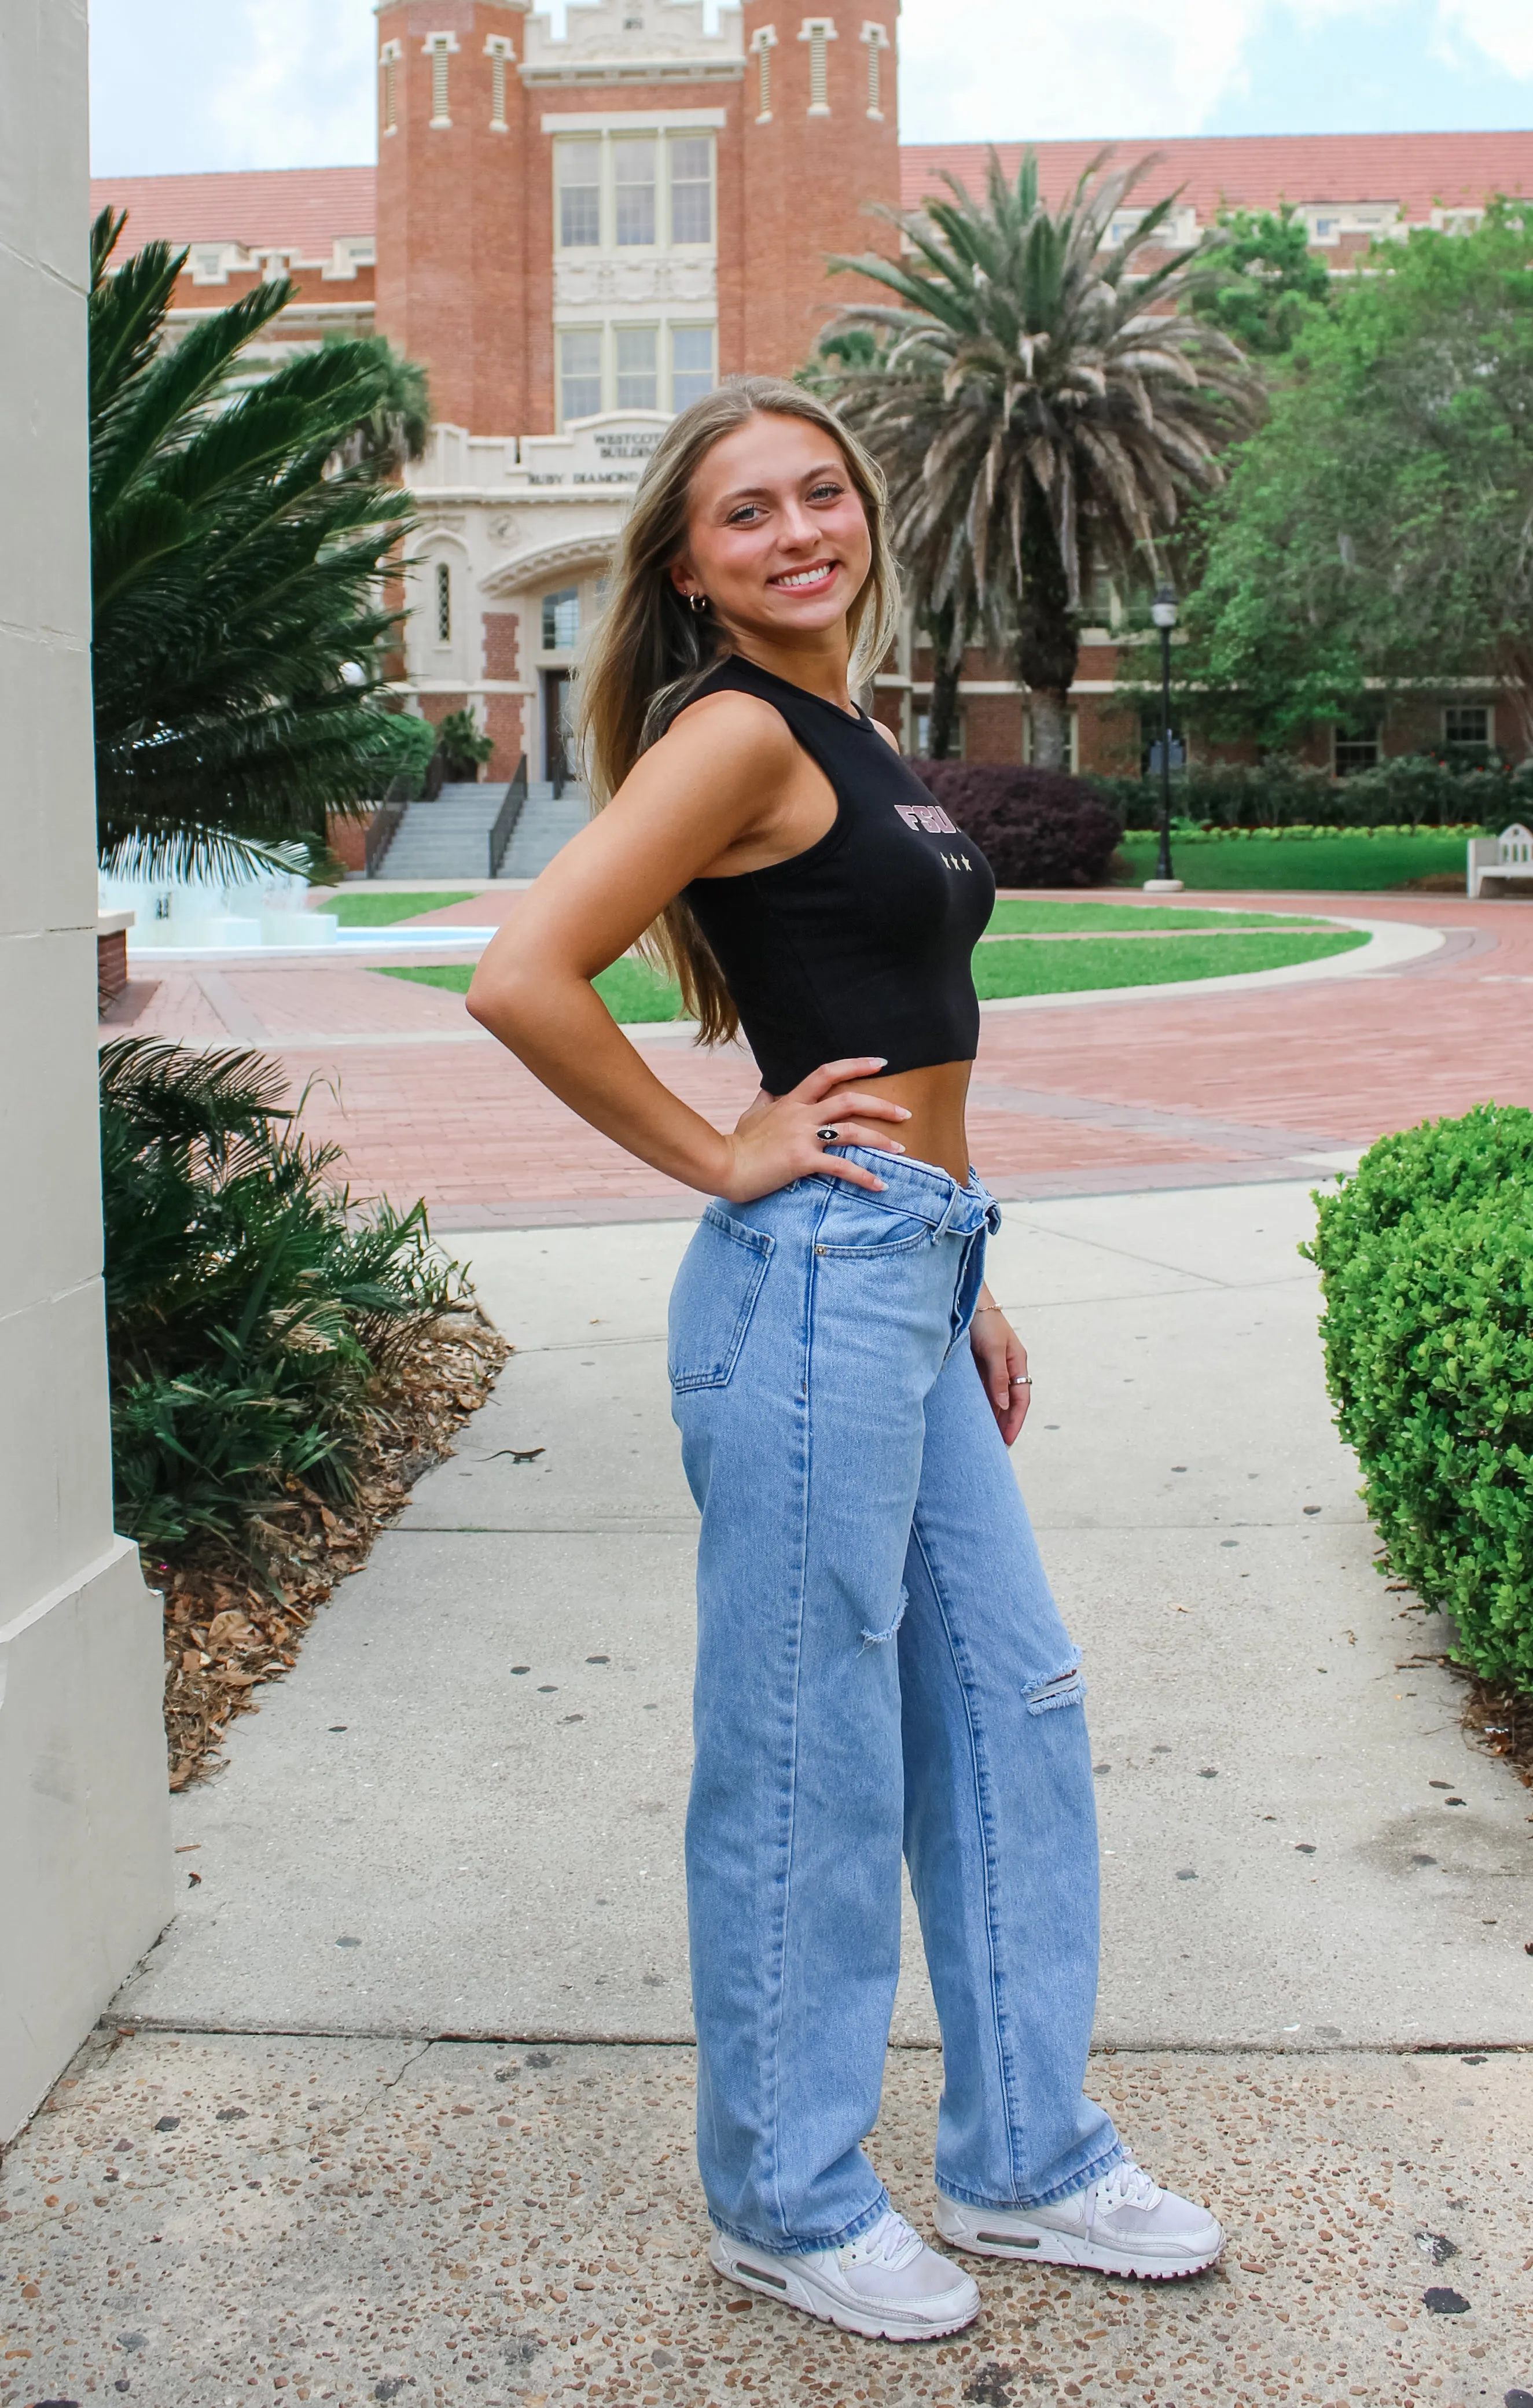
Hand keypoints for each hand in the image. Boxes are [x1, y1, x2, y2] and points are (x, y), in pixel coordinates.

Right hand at [718, 1057, 910, 1203]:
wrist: (723, 1165)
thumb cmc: (738, 1143)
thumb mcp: (752, 1114)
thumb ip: (766, 1101)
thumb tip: (769, 1089)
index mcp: (792, 1101)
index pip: (827, 1073)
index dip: (855, 1064)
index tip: (880, 1063)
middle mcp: (801, 1114)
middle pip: (849, 1100)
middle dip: (881, 1105)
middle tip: (905, 1112)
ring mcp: (802, 1137)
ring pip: (851, 1131)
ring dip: (880, 1139)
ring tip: (901, 1148)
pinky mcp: (801, 1161)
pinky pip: (840, 1167)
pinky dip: (864, 1176)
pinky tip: (880, 1184)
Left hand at [970, 1297, 1030, 1446]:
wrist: (965, 1298)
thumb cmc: (983, 1321)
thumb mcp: (993, 1349)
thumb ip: (998, 1377)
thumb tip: (1003, 1406)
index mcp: (1018, 1362)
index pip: (1021, 1400)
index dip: (1015, 1422)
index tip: (1007, 1442)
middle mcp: (1007, 1366)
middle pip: (1010, 1402)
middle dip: (1006, 1425)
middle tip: (997, 1448)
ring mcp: (993, 1365)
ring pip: (996, 1398)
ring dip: (993, 1417)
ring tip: (986, 1438)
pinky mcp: (978, 1363)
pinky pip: (982, 1389)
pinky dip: (981, 1404)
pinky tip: (974, 1416)